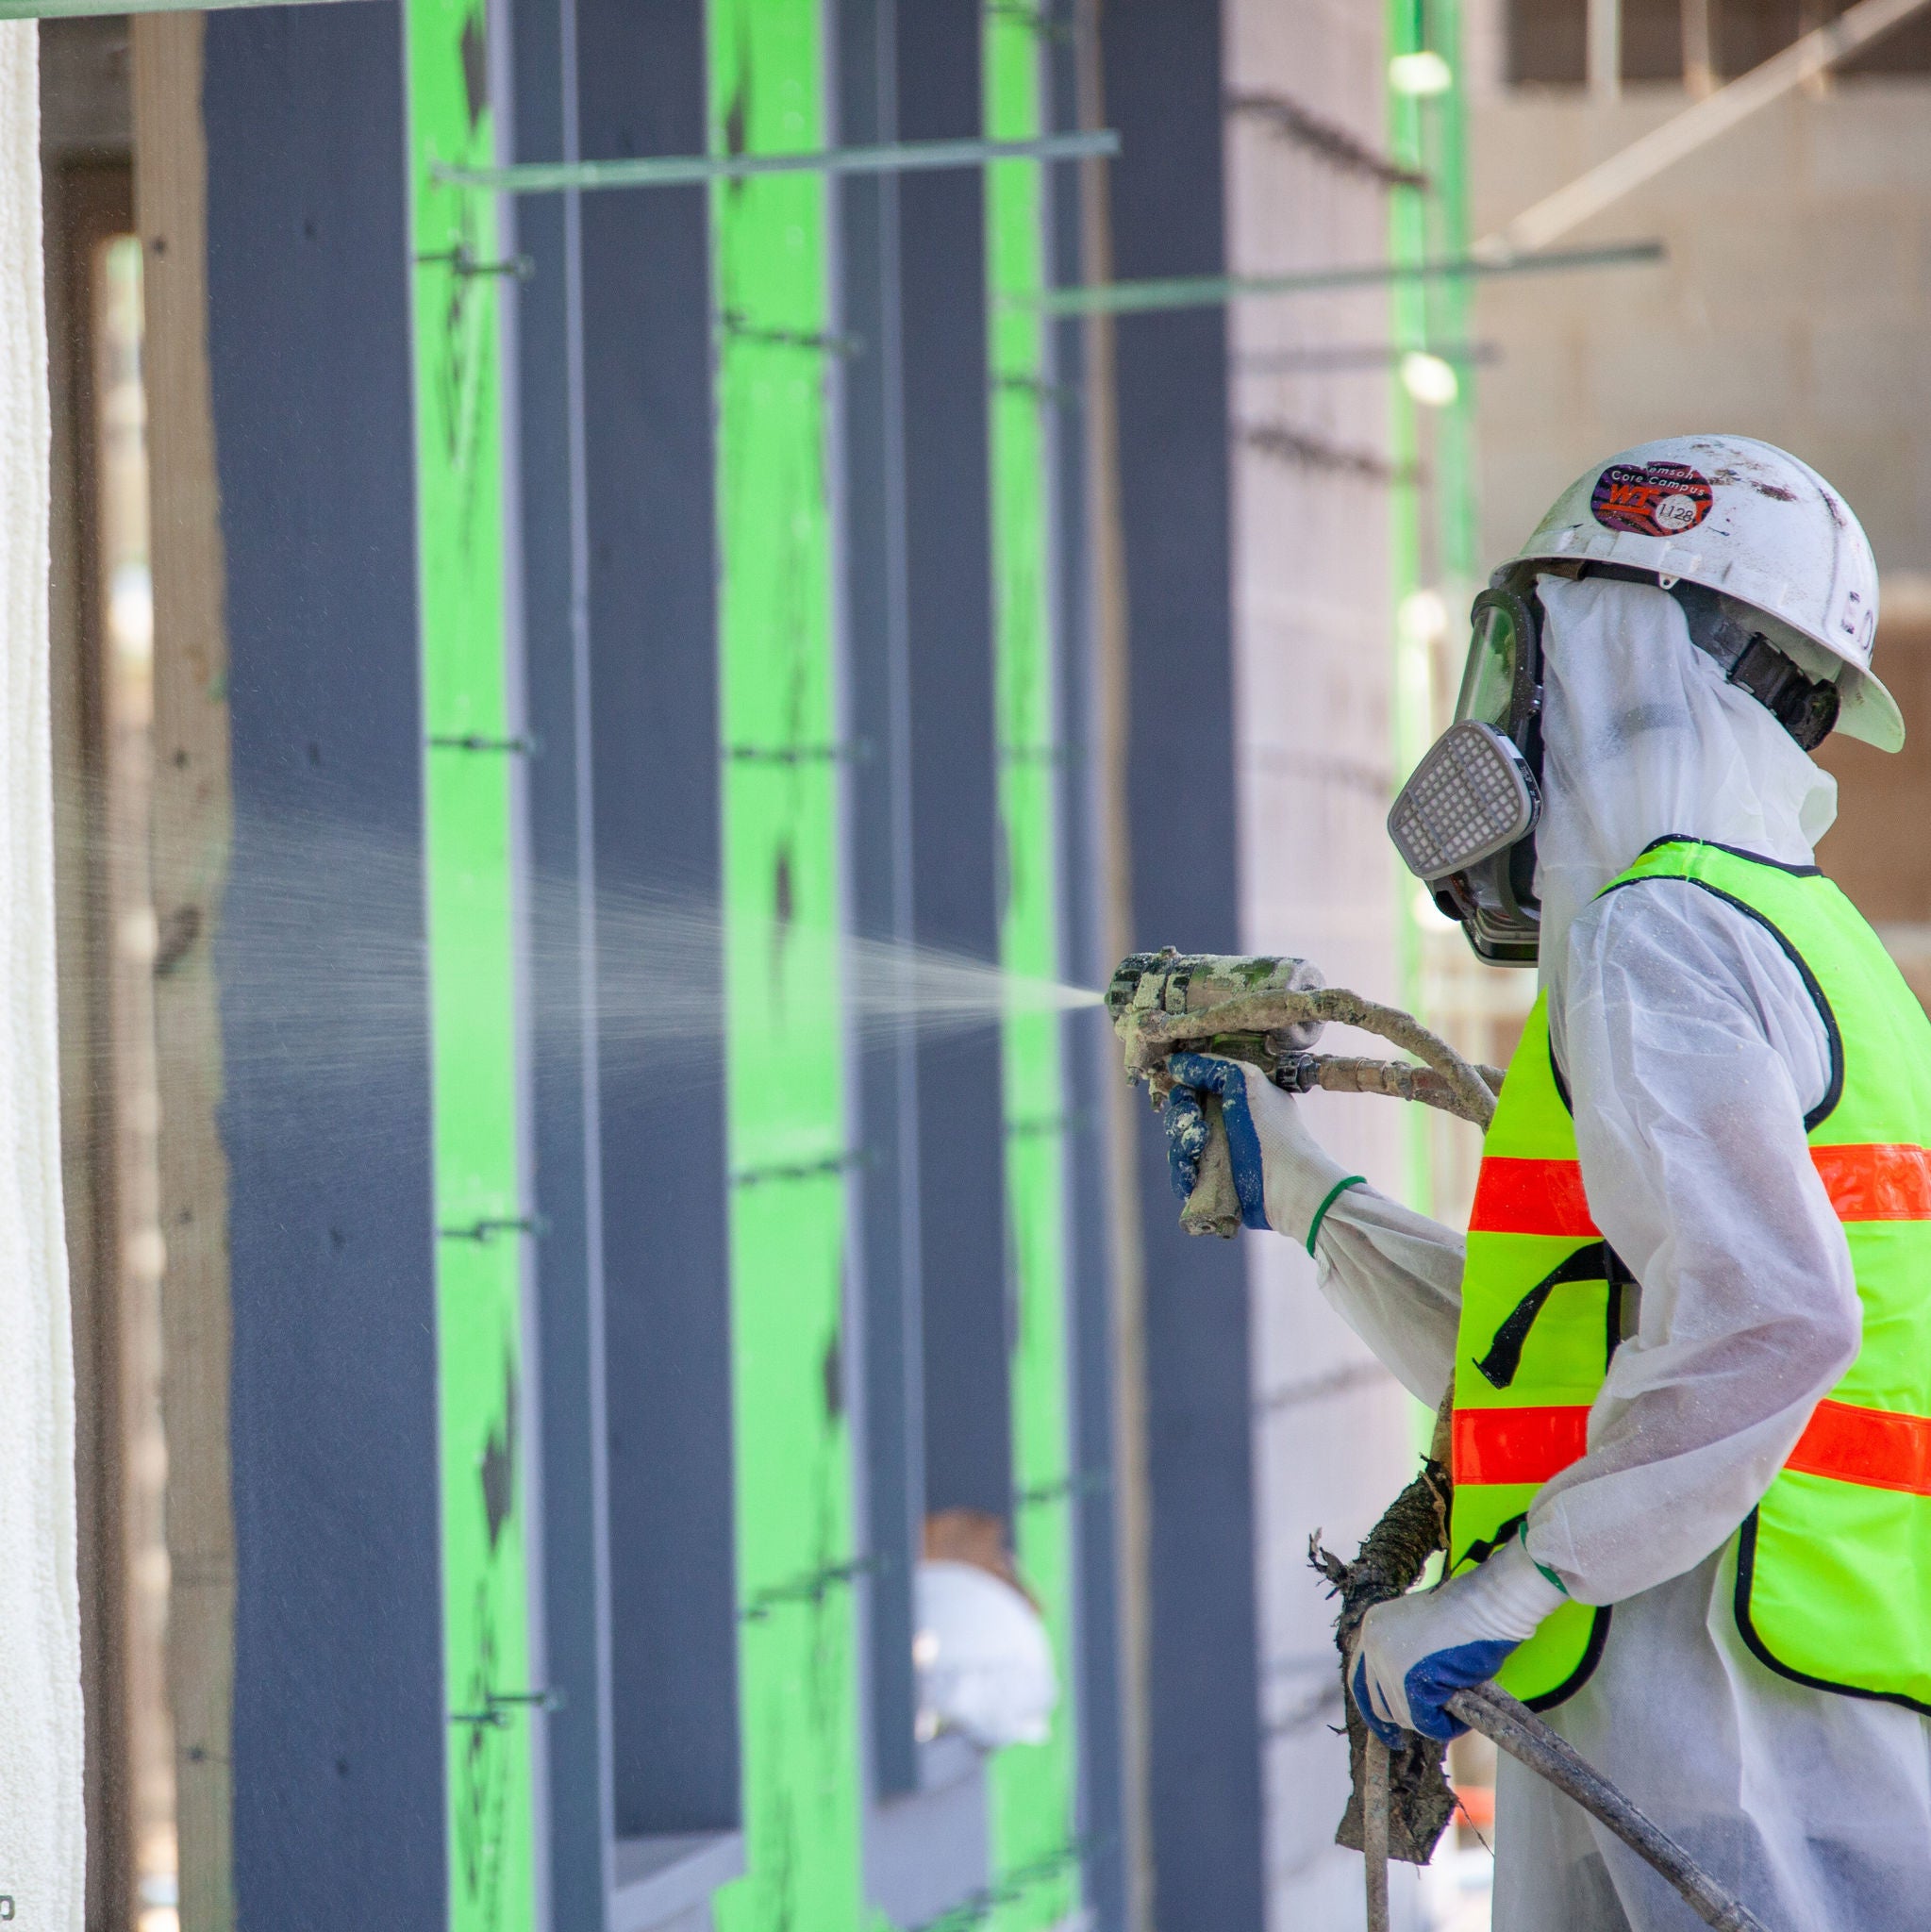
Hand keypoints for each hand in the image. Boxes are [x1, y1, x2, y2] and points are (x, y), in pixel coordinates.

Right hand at [1162, 1052, 1356, 1241]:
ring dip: (1181, 1145)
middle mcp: (1225, 1124)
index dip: (1184, 1091)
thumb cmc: (1271, 1129)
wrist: (1286, 1181)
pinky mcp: (1212, 1184)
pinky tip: (1191, 1172)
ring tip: (1197, 1148)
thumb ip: (1210, 1067)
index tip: (1187, 1095)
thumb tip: (1174, 1062)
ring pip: (1179, 1146)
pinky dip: (1182, 1173)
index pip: (1193, 1089)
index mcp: (1235, 1098)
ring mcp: (1218, 1155)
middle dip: (1181, 1119)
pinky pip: (1183, 1176)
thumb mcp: (1245, 1081)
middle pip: (1182, 1117)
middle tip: (1196, 1124)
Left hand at [1349, 1534, 1566, 1746]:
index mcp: (1373, 1627)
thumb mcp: (1423, 1633)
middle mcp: (1372, 1643)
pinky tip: (1461, 1711)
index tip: (1388, 1728)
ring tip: (1458, 1698)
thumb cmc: (1466, 1617)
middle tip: (1430, 1720)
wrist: (1484, 1606)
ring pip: (1404, 1715)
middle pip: (1378, 1703)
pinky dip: (1446, 1726)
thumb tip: (1404, 1695)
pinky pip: (1425, 1723)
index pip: (1360, 1678)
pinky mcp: (1408, 1683)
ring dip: (1431, 1716)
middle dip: (1405, 1715)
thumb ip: (1406, 1656)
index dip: (1373, 1705)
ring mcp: (1387, 1663)